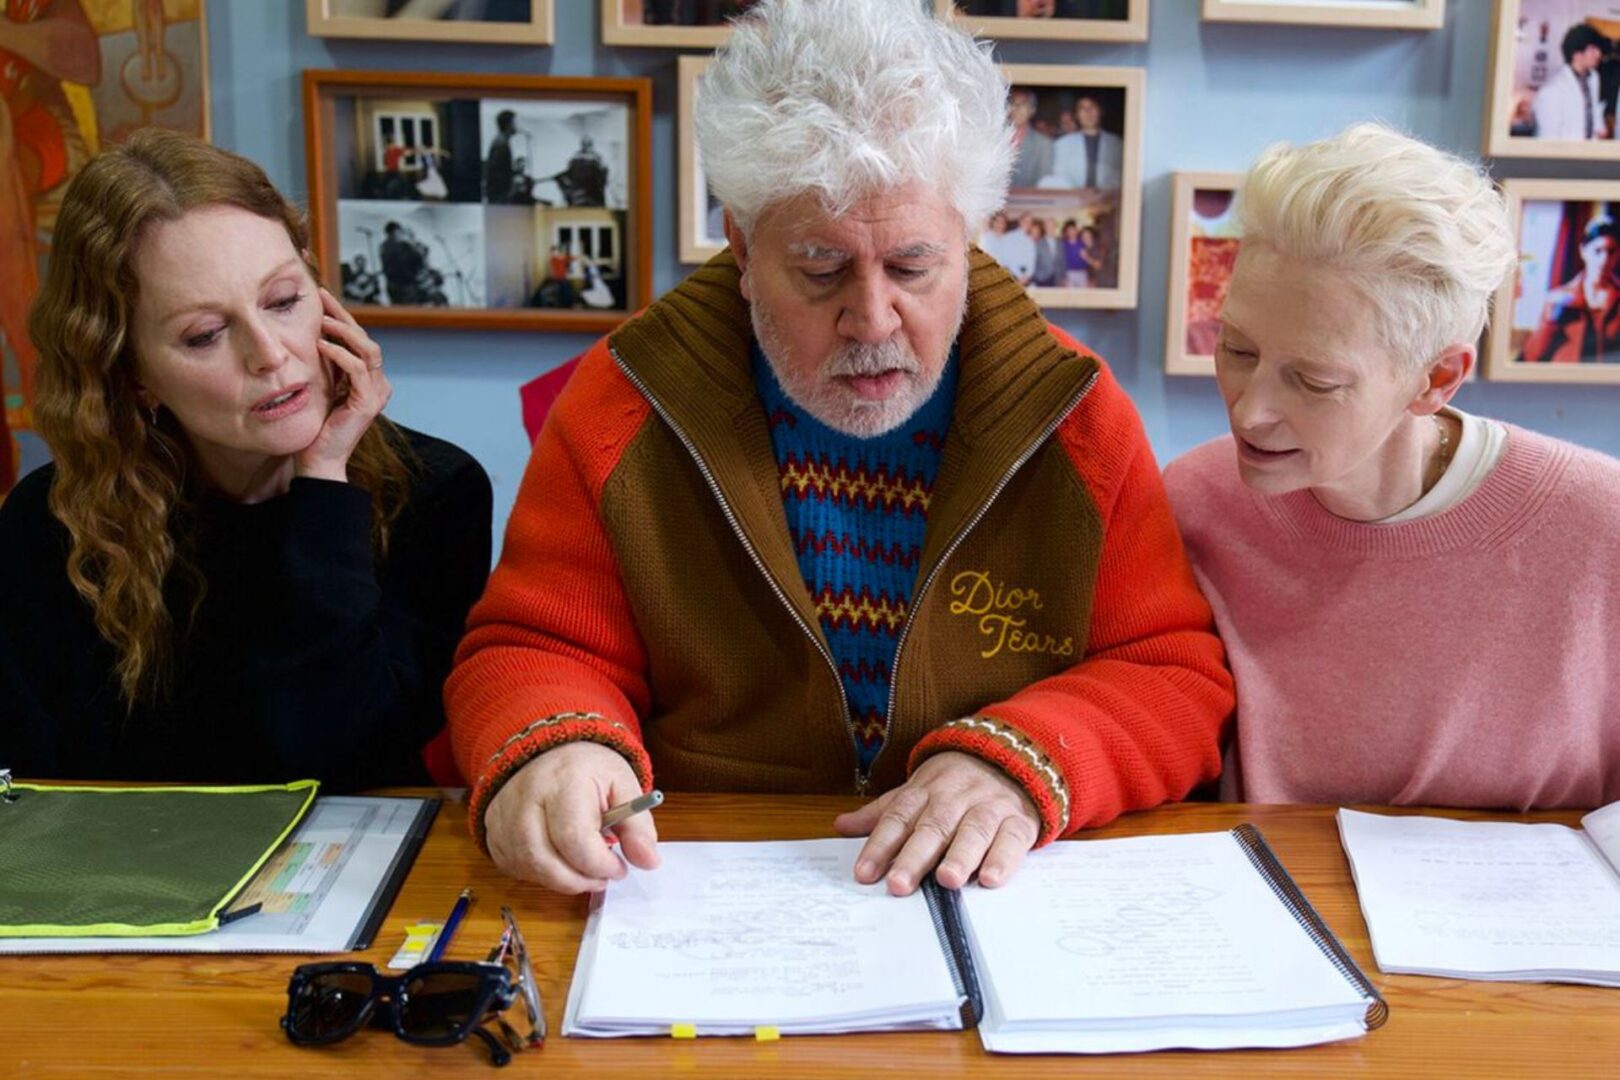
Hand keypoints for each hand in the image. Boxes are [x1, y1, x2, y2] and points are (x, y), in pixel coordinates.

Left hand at [294, 288, 390, 482]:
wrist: (318, 460)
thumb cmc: (315, 426)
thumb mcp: (321, 386)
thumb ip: (325, 365)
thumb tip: (313, 334)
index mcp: (368, 380)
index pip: (358, 340)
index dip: (341, 316)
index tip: (321, 298)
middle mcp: (378, 384)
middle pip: (366, 339)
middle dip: (343, 316)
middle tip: (321, 298)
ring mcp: (376, 393)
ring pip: (367, 349)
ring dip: (344, 331)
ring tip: (321, 321)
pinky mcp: (368, 402)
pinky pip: (357, 369)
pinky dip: (340, 354)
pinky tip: (320, 345)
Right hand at [483, 741, 659, 893]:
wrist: (548, 749)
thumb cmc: (587, 769)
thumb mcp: (622, 785)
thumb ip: (637, 825)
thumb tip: (649, 861)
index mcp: (563, 781)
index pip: (574, 838)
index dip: (600, 864)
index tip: (619, 867)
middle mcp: (526, 799)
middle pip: (545, 860)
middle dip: (580, 880)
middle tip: (602, 877)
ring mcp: (503, 816)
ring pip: (528, 868)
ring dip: (561, 881)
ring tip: (584, 870)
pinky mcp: (492, 830)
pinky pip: (514, 867)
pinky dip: (540, 875)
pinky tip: (559, 861)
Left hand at [833, 751, 1038, 895]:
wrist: (1011, 756)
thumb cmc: (955, 784)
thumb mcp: (917, 791)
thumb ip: (883, 813)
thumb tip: (841, 825)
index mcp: (925, 791)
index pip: (898, 818)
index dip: (879, 846)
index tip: (864, 873)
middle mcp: (955, 798)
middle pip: (933, 827)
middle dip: (915, 856)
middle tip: (899, 884)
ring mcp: (989, 807)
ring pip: (974, 830)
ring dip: (961, 855)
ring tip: (947, 880)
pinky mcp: (1019, 821)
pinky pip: (1011, 839)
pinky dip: (1002, 858)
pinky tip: (990, 878)